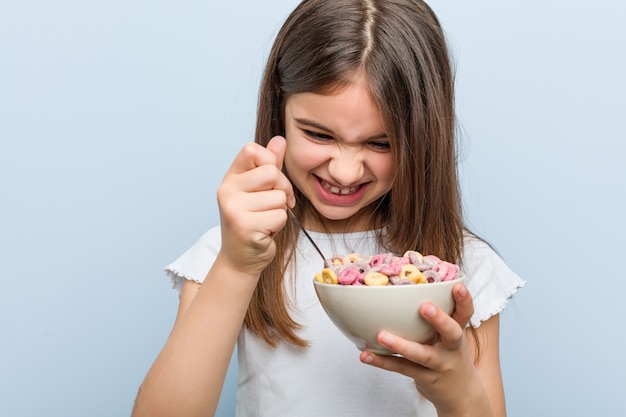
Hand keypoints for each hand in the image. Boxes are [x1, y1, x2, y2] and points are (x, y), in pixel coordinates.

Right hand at [217, 136, 294, 276]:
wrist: (240, 258)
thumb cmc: (252, 222)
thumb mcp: (259, 190)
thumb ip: (269, 165)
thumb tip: (280, 140)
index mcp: (230, 178)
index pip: (251, 149)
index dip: (270, 161)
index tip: (271, 180)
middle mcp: (227, 190)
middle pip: (272, 173)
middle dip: (282, 189)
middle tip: (274, 204)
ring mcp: (234, 208)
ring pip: (279, 197)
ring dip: (280, 210)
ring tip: (265, 220)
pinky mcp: (245, 226)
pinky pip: (280, 215)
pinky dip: (279, 225)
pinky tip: (265, 231)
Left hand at [359, 283, 492, 415]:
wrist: (461, 396)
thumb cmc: (449, 355)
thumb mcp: (450, 336)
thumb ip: (437, 316)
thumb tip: (407, 287)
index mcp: (457, 332)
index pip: (465, 313)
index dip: (464, 299)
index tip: (457, 285)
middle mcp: (452, 348)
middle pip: (451, 333)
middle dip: (439, 319)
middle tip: (425, 307)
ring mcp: (440, 364)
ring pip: (422, 354)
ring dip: (401, 345)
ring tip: (381, 336)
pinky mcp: (426, 378)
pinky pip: (403, 368)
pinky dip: (383, 362)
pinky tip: (366, 355)